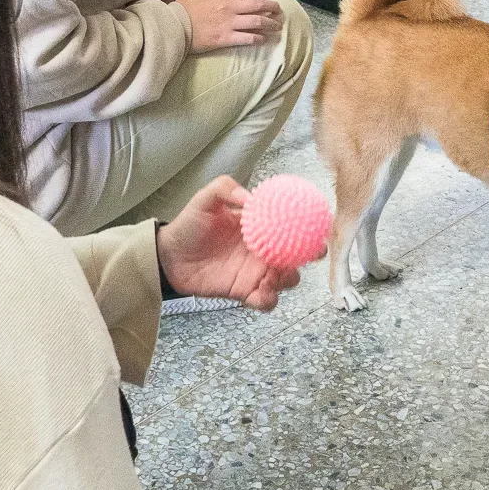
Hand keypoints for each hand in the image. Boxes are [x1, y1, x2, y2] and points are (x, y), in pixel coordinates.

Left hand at [157, 177, 301, 310]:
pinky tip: (259, 292)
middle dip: (306, 258)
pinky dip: (268, 299)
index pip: (291, 227)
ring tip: (271, 276)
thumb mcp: (206, 199)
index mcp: (259, 228)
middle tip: (304, 256)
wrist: (169, 255)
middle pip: (296, 257)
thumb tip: (249, 197)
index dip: (309, 228)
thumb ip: (226, 189)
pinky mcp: (245, 292)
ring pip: (285, 281)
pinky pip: (265, 300)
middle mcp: (263, 251)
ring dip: (286, 280)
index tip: (318, 228)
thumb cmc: (189, 225)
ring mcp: (255, 273)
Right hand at [180, 0, 281, 50]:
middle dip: (273, 7)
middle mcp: (229, 6)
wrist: (172, 27)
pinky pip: (248, 37)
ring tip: (277, 26)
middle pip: (259, 4)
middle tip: (278, 11)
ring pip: (258, 21)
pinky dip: (259, 38)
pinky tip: (264, 39)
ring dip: (271, 23)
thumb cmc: (180, 10)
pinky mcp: (225, 38)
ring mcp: (228, 22)